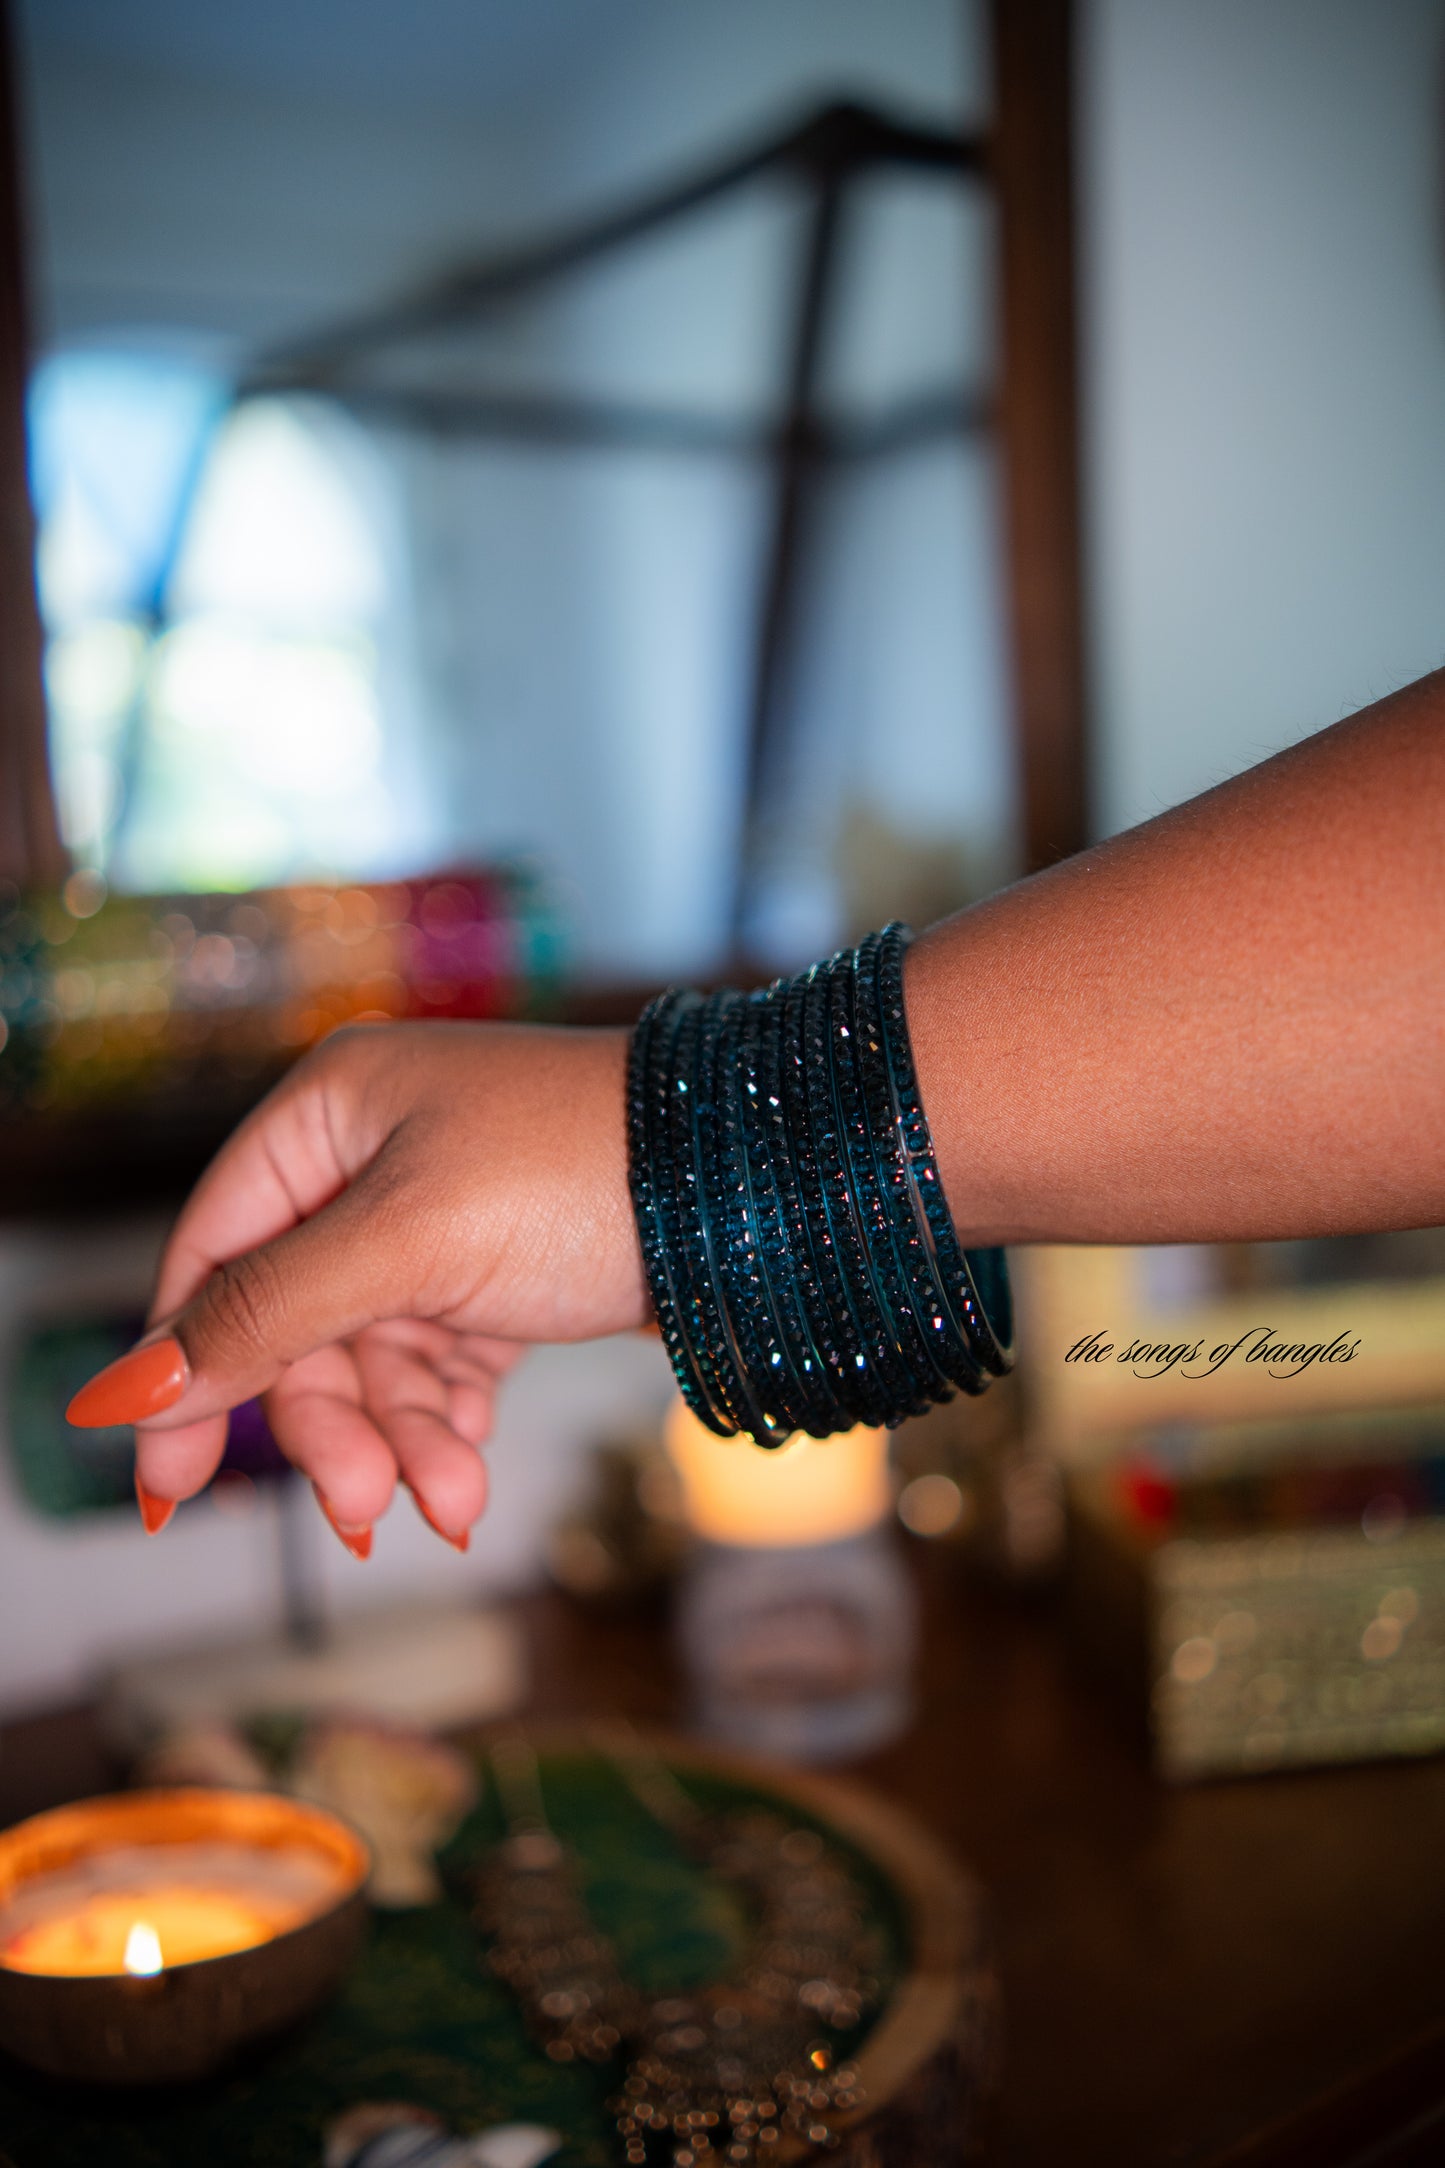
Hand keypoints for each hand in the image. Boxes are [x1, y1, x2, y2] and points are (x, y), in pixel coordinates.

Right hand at [66, 1022, 646, 1549]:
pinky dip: (449, 1420)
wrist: (756, 1185)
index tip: (167, 1487)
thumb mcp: (407, 1245)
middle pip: (298, 1324)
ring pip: (375, 1357)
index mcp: (331, 1112)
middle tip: (370, 1506)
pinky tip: (470, 1460)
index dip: (187, 1369)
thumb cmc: (580, 1174)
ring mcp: (440, 1214)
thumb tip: (128, 1388)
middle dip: (337, 1423)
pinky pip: (440, 1363)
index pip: (216, 1252)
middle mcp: (375, 1155)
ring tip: (458, 1503)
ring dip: (406, 1438)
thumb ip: (269, 1315)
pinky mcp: (501, 1269)